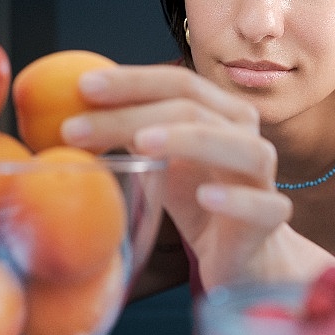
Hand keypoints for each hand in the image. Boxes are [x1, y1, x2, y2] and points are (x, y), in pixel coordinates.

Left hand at [58, 64, 334, 286]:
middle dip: (134, 113)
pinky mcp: (270, 221)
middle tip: (76, 128)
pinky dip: (236, 199)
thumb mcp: (160, 160)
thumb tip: (65, 112)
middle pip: (197, 110)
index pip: (179, 82)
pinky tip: (205, 197)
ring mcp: (264, 178)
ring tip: (142, 145)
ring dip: (191, 140)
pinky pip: (262, 206)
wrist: (243, 254)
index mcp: (220, 113)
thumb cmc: (198, 197)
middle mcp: (246, 136)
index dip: (132, 80)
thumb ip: (129, 132)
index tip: (82, 87)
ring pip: (242, 149)